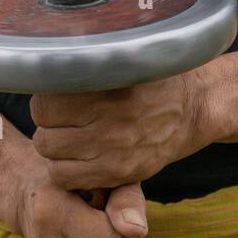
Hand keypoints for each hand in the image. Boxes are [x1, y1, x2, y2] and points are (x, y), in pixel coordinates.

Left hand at [30, 71, 207, 191]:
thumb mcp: (125, 59)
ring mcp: (114, 151)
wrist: (193, 108)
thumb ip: (89, 63)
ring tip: (69, 136)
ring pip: (52, 157)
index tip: (55, 97)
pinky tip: (79, 155)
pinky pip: (68, 178)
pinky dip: (66, 169)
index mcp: (107, 87)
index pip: (45, 104)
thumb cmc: (152, 79)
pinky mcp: (119, 173)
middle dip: (48, 124)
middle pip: (45, 132)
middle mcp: (110, 120)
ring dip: (55, 147)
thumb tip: (47, 61)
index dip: (45, 100)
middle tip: (62, 118)